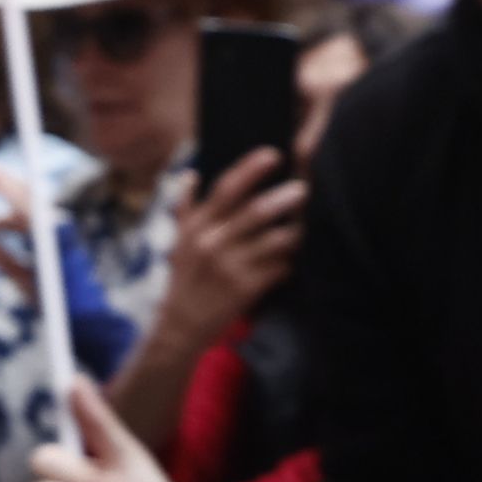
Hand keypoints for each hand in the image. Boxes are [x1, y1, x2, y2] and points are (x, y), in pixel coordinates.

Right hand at [154, 147, 306, 353]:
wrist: (180, 326)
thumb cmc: (184, 280)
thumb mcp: (177, 242)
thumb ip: (184, 207)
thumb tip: (190, 174)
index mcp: (197, 227)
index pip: (226, 189)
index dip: (251, 168)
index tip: (274, 154)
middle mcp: (212, 243)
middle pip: (255, 212)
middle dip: (284, 197)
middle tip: (303, 189)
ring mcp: (230, 267)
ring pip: (274, 240)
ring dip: (293, 232)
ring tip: (302, 228)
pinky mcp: (245, 290)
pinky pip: (279, 268)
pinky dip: (288, 262)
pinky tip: (291, 260)